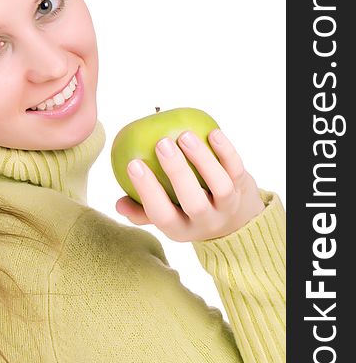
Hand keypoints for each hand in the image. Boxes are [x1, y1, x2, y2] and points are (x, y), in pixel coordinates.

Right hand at [115, 129, 265, 242]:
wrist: (237, 221)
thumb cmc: (186, 210)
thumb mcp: (167, 217)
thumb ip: (142, 209)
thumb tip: (118, 203)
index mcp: (180, 229)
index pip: (161, 215)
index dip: (147, 191)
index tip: (133, 164)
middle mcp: (205, 221)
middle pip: (193, 202)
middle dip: (177, 173)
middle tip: (161, 144)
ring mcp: (228, 206)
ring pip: (219, 186)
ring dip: (203, 159)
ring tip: (184, 135)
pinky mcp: (244, 188)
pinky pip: (237, 169)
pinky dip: (226, 151)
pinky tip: (212, 132)